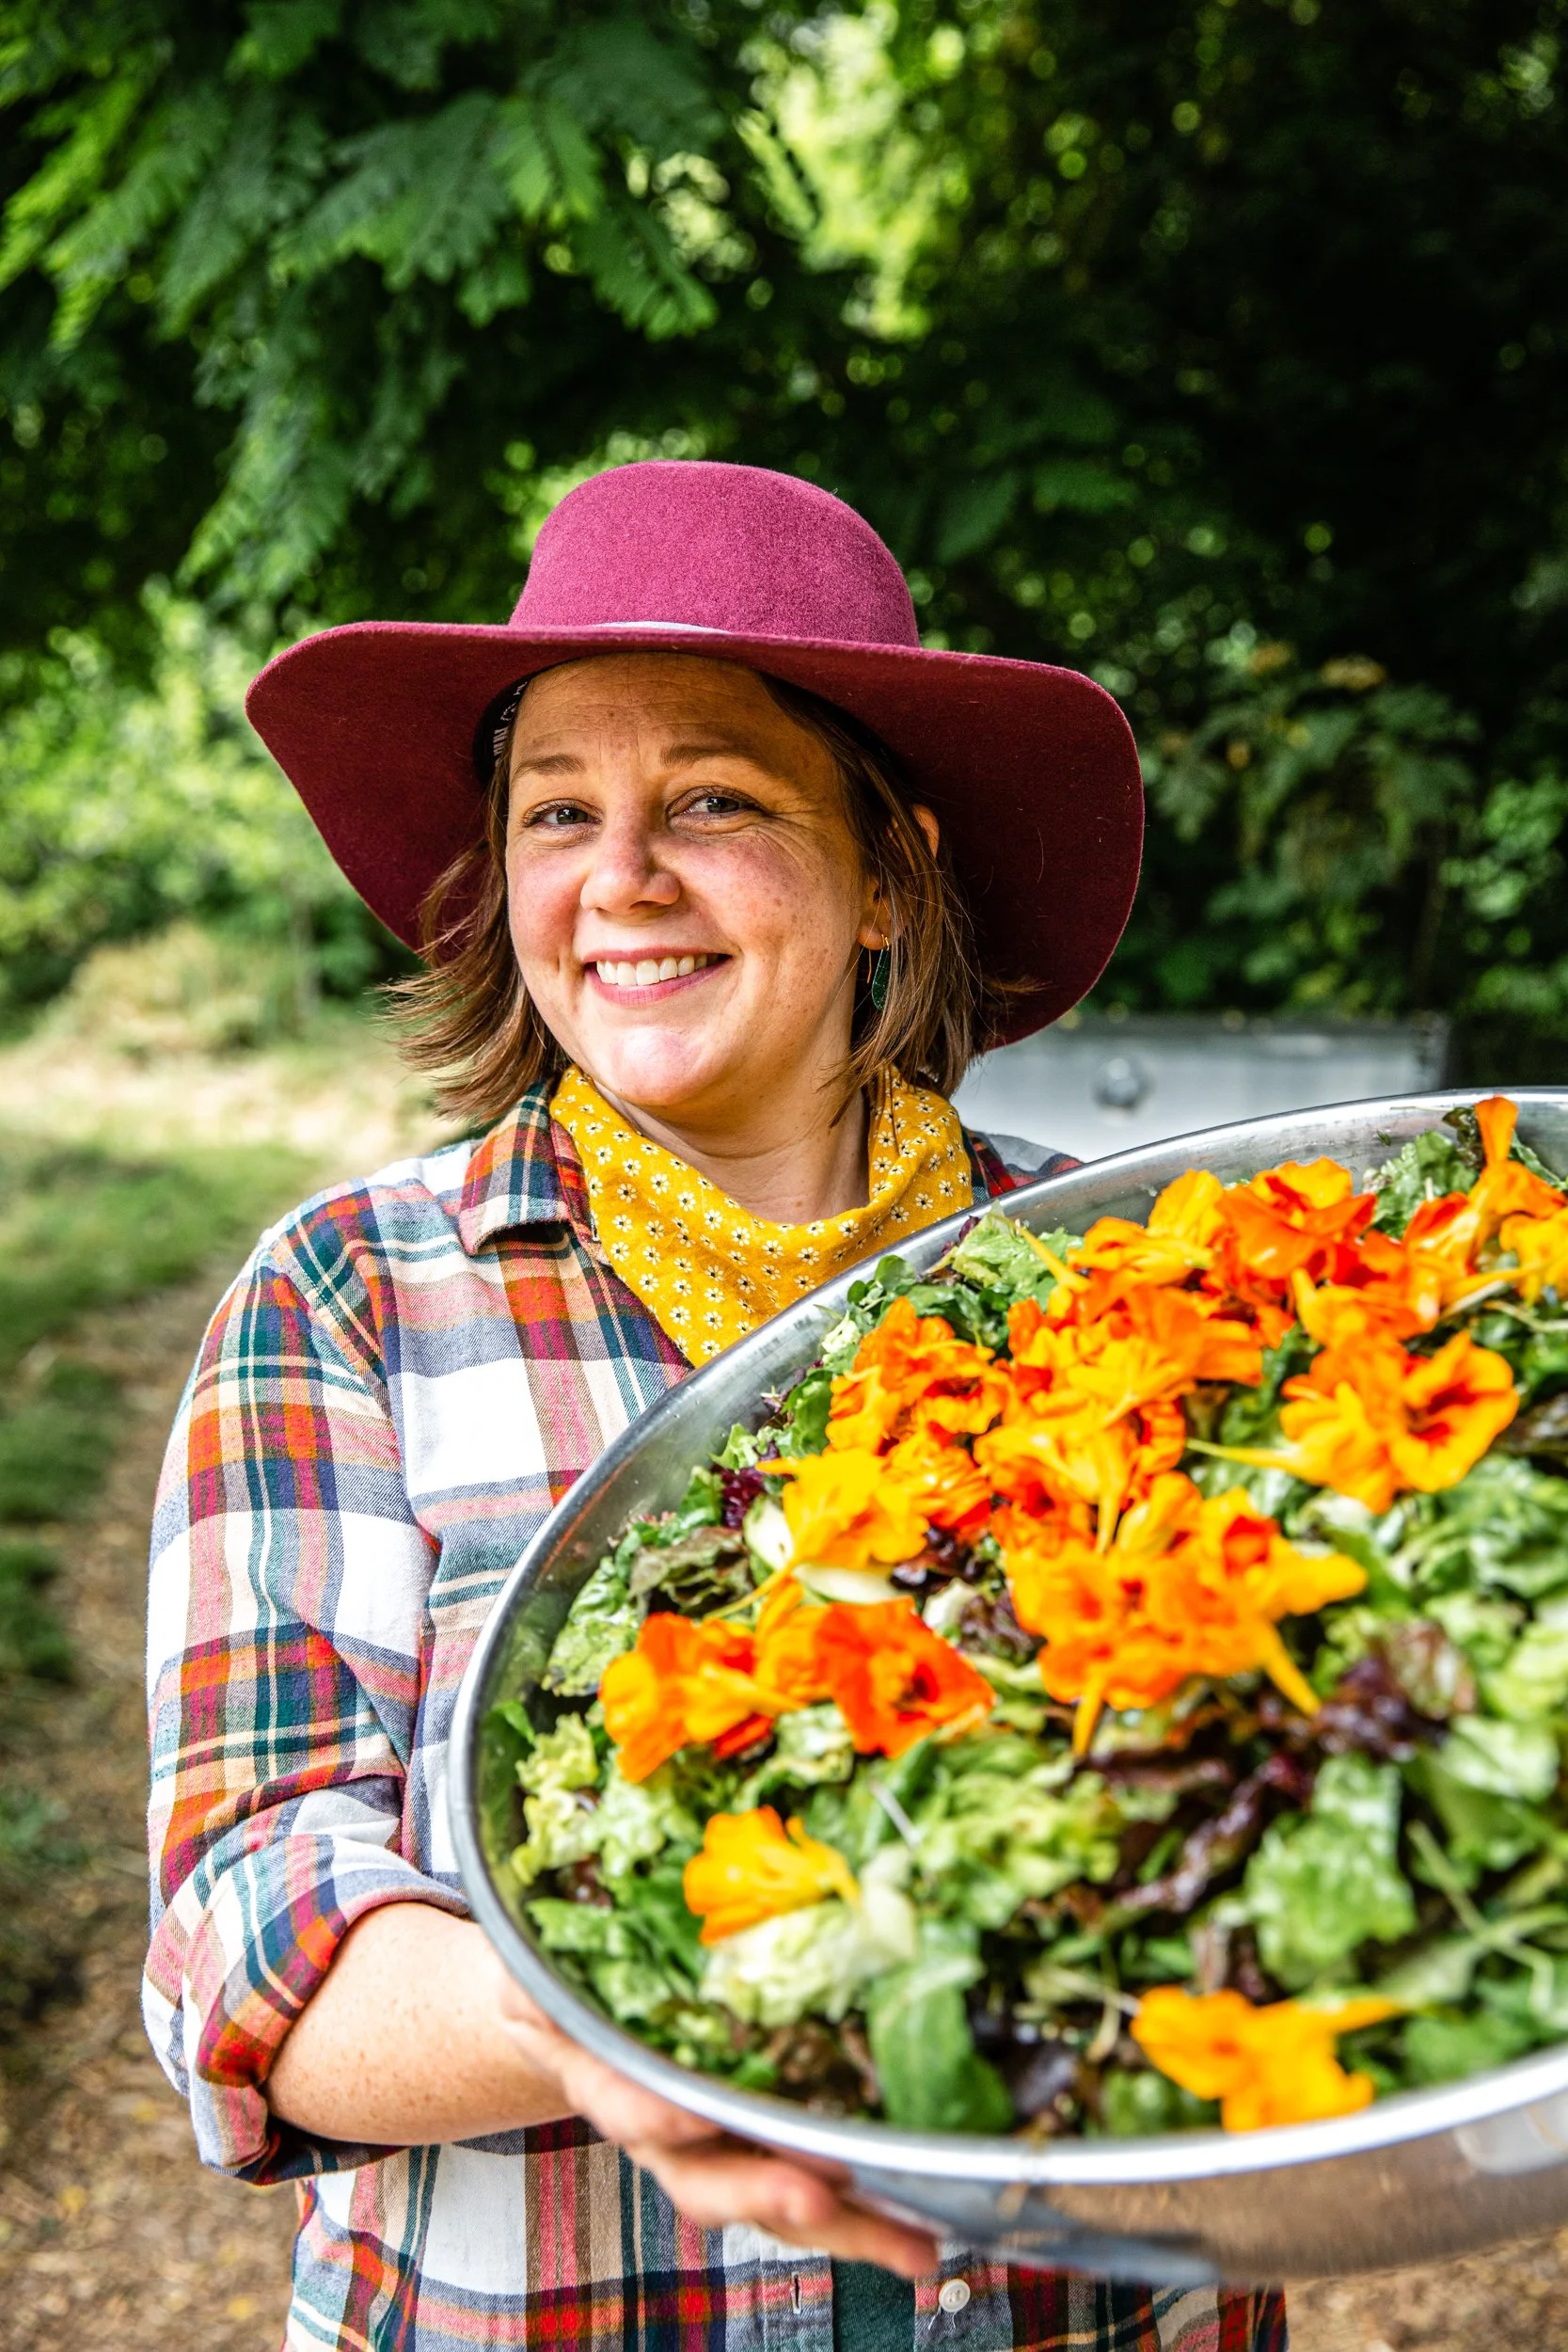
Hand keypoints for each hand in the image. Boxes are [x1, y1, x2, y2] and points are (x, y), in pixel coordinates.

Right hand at [493, 1968, 937, 2277]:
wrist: (580, 2014)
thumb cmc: (565, 1986)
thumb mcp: (531, 1974)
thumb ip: (532, 1981)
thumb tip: (528, 1978)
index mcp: (608, 2082)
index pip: (627, 2103)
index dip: (655, 2112)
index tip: (690, 2116)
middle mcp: (669, 2132)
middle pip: (715, 2181)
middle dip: (768, 2194)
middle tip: (819, 2197)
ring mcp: (723, 2147)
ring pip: (778, 2200)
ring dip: (846, 2227)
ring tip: (911, 2245)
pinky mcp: (771, 2139)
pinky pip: (817, 2183)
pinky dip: (870, 2215)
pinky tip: (925, 2232)